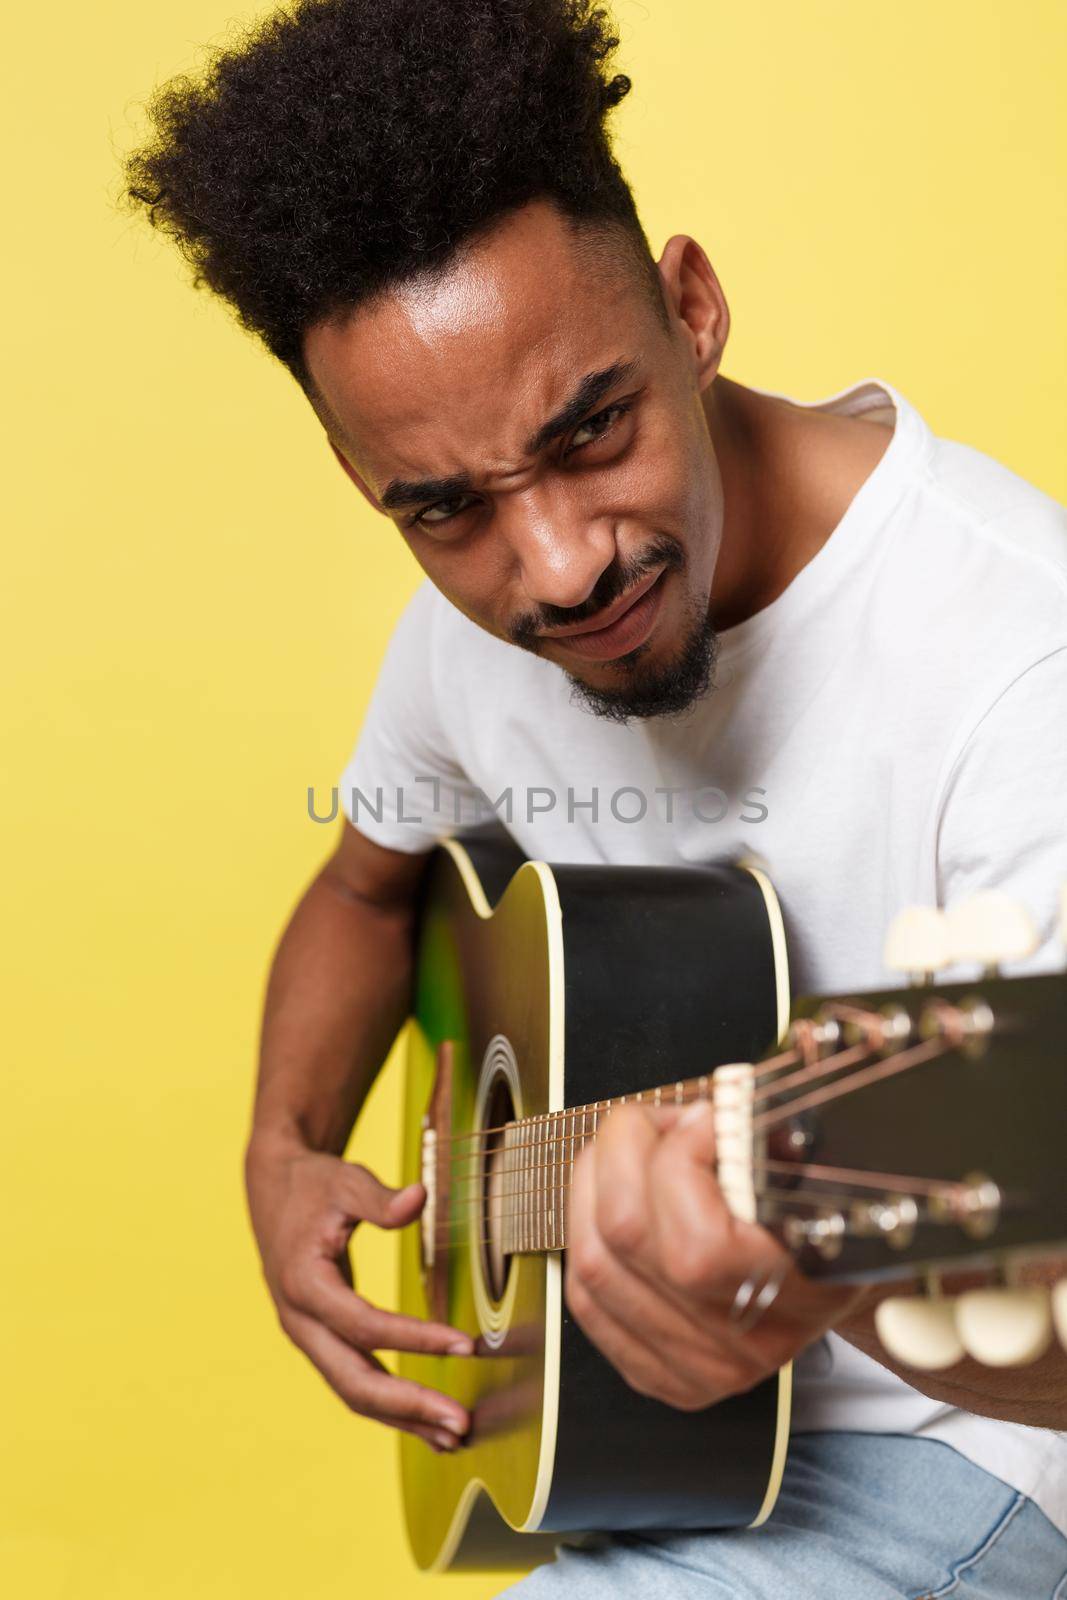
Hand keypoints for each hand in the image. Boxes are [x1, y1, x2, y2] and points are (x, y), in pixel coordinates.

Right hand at [245, 1139, 472, 1450]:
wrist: (274, 1190)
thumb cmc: (314, 1185)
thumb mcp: (346, 1181)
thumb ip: (381, 1199)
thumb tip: (419, 1197)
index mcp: (304, 1283)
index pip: (365, 1326)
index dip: (416, 1339)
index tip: (465, 1345)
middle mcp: (300, 1322)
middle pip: (354, 1382)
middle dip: (409, 1407)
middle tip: (461, 1424)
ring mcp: (308, 1337)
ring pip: (354, 1393)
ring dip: (404, 1419)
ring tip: (454, 1437)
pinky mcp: (320, 1341)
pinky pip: (355, 1381)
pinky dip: (391, 1404)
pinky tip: (426, 1419)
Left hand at [564, 1100, 863, 1409]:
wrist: (850, 1274)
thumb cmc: (836, 1209)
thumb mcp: (826, 1169)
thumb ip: (764, 1140)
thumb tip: (704, 1110)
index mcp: (802, 1292)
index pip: (697, 1246)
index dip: (682, 1154)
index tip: (705, 1115)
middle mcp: (747, 1340)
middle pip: (627, 1239)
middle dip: (622, 1150)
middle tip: (653, 1121)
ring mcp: (702, 1365)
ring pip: (592, 1264)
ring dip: (593, 1183)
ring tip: (630, 1150)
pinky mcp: (664, 1374)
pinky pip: (585, 1300)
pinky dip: (585, 1234)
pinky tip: (610, 1200)